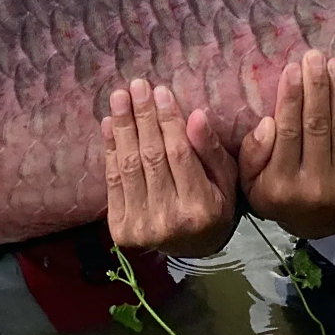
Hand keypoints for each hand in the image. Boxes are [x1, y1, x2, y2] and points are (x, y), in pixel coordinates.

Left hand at [102, 79, 238, 257]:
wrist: (191, 249)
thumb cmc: (214, 205)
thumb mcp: (226, 179)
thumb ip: (211, 149)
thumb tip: (196, 115)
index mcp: (200, 208)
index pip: (179, 153)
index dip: (168, 120)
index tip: (160, 90)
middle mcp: (168, 220)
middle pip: (151, 156)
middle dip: (142, 116)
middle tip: (136, 85)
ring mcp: (141, 227)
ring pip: (129, 166)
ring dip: (122, 127)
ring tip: (119, 97)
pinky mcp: (121, 229)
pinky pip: (113, 181)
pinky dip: (109, 149)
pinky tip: (109, 124)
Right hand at [239, 50, 334, 239]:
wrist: (313, 225)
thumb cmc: (275, 193)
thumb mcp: (249, 182)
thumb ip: (252, 154)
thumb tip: (268, 122)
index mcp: (280, 183)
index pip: (288, 131)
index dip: (291, 98)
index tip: (292, 68)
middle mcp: (314, 184)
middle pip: (317, 126)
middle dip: (316, 87)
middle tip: (315, 57)